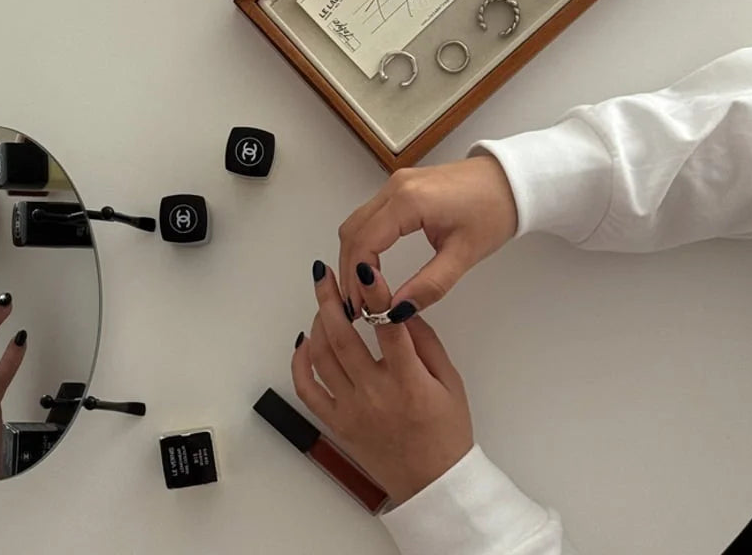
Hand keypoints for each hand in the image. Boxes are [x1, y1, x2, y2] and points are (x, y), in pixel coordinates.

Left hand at [292, 261, 472, 504]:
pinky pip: (308, 390)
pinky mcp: (336, 424)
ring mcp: (350, 410)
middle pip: (342, 338)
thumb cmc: (447, 431)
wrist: (433, 483)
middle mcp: (375, 394)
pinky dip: (300, 362)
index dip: (375, 295)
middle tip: (324, 273)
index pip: (388, 329)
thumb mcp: (450, 381)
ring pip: (322, 358)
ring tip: (322, 301)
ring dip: (317, 323)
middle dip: (330, 299)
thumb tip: (401, 307)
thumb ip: (426, 342)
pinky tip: (304, 341)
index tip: (363, 268)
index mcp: (409, 382)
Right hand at [339, 155, 516, 319]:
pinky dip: (365, 242)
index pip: (364, 243)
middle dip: (351, 272)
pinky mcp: (402, 186)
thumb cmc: (495, 211)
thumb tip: (396, 311)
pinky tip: (372, 266)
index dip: (358, 280)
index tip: (365, 308)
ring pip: (357, 222)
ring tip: (365, 292)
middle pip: (352, 232)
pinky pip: (370, 215)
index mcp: (409, 201)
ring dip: (355, 257)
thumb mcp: (464, 255)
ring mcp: (397, 183)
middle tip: (360, 307)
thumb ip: (429, 285)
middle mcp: (395, 187)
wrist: (513, 181)